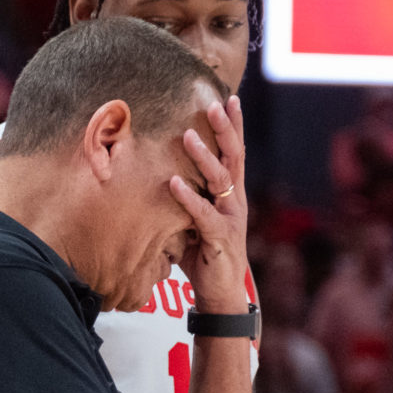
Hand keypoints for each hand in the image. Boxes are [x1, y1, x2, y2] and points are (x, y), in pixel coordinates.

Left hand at [170, 95, 247, 311]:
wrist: (221, 294)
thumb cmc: (204, 255)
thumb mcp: (192, 220)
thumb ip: (183, 199)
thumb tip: (157, 177)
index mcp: (230, 194)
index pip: (235, 153)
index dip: (234, 127)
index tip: (229, 99)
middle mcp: (235, 200)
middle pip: (234, 157)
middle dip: (225, 129)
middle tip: (214, 104)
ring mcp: (230, 218)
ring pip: (220, 179)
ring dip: (204, 156)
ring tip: (187, 135)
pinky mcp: (220, 238)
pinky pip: (203, 214)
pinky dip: (188, 197)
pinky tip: (173, 182)